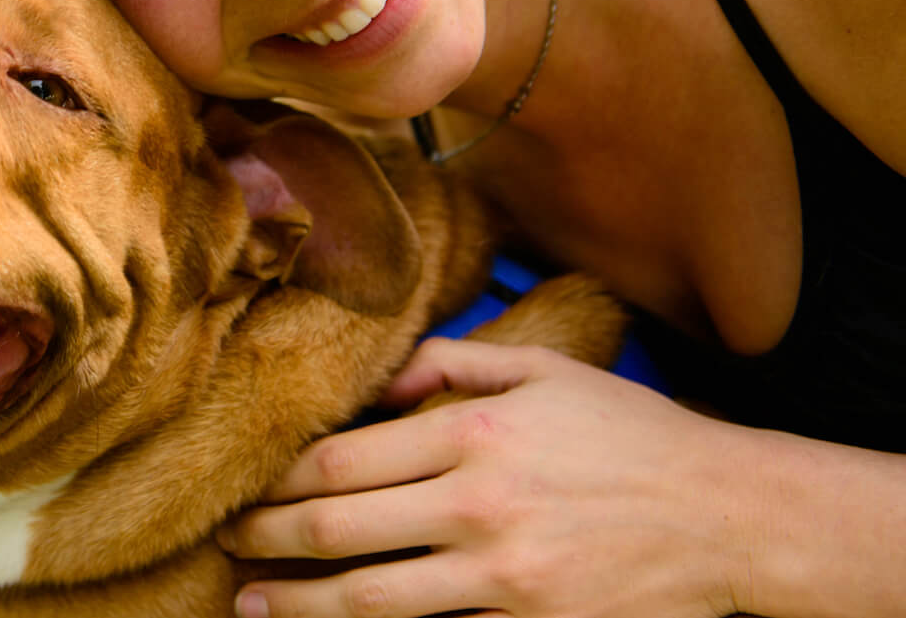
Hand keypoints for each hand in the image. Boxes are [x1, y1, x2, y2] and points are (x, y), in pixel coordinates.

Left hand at [219, 339, 754, 617]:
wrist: (731, 517)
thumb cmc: (633, 435)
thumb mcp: (546, 370)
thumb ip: (451, 365)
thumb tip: (378, 381)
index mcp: (474, 434)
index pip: (341, 461)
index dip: (279, 480)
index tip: (245, 488)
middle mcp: (479, 507)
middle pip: (337, 531)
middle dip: (267, 541)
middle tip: (226, 544)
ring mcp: (504, 580)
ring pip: (372, 600)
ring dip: (300, 607)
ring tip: (252, 606)